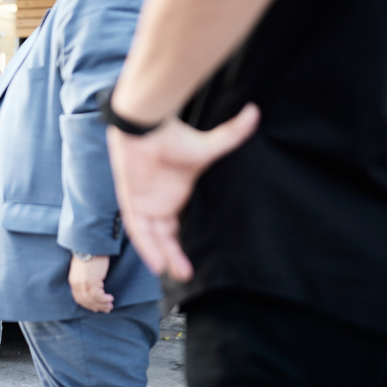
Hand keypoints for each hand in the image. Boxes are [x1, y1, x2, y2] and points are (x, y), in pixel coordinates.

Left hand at [68, 255, 113, 312]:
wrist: (90, 244)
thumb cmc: (89, 254)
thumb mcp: (83, 269)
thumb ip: (84, 279)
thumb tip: (94, 287)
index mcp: (73, 281)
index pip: (79, 298)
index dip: (88, 305)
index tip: (96, 308)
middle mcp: (77, 284)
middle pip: (86, 301)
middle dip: (96, 307)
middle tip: (106, 309)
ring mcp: (83, 283)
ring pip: (92, 300)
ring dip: (102, 304)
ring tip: (110, 305)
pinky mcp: (92, 281)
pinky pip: (98, 295)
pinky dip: (104, 299)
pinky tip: (110, 298)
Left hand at [106, 103, 259, 281]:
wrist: (146, 127)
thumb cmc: (175, 135)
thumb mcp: (209, 145)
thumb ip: (232, 134)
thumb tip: (255, 111)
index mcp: (174, 194)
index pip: (173, 226)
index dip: (179, 244)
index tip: (191, 262)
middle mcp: (157, 202)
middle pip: (163, 236)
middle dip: (173, 256)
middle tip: (185, 274)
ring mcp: (143, 203)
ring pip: (151, 237)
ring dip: (161, 255)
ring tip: (175, 274)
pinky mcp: (131, 202)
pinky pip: (138, 230)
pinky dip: (146, 246)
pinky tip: (155, 263)